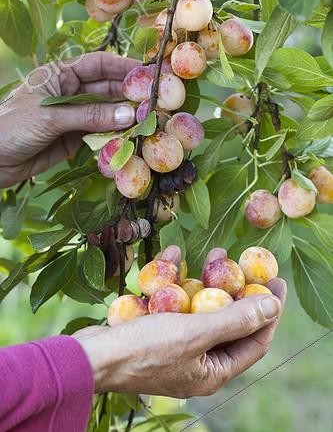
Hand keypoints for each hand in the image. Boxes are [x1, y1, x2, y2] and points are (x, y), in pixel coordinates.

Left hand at [0, 51, 138, 187]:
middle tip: (155, 102)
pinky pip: (100, 134)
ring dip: (125, 117)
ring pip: (106, 113)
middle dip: (130, 94)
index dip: (124, 66)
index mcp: (60, 75)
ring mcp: (74, 116)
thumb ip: (90, 116)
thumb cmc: (12, 127)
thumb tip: (129, 115)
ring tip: (149, 121)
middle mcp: (70, 93)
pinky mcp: (74, 139)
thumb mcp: (51, 117)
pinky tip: (131, 138)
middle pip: (107, 89)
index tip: (149, 72)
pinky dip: (115, 136)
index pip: (98, 65)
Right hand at [74, 248, 285, 397]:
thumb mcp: (196, 332)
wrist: (90, 356)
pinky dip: (175, 280)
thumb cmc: (145, 349)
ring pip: (199, 307)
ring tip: (214, 253)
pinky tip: (174, 256)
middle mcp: (197, 360)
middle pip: (227, 320)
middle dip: (234, 288)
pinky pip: (172, 302)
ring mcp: (174, 345)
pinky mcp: (154, 330)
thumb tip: (272, 307)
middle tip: (242, 261)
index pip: (255, 339)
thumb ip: (236, 319)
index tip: (275, 281)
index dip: (269, 310)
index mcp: (213, 370)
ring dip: (205, 279)